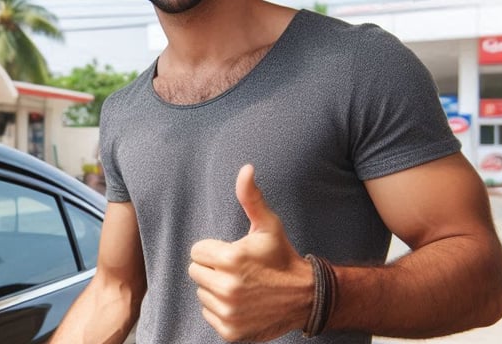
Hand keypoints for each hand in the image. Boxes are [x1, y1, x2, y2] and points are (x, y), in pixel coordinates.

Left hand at [188, 164, 314, 341]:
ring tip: (241, 286)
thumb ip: (250, 197)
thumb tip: (246, 169)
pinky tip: (241, 303)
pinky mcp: (230, 331)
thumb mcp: (268, 225)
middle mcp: (226, 287)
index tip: (232, 254)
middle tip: (237, 270)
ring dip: (216, 289)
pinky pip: (209, 314)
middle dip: (213, 269)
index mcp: (230, 259)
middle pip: (196, 273)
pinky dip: (221, 310)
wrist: (306, 296)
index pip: (196, 252)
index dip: (213, 251)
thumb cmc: (282, 257)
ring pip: (202, 293)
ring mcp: (228, 311)